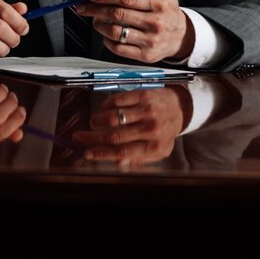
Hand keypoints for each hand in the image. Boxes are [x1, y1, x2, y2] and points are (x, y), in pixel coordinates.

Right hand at [74, 86, 189, 166]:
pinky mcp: (144, 95)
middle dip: (92, 137)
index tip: (87, 153)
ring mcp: (147, 110)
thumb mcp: (158, 151)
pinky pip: (117, 100)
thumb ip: (139, 159)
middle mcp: (151, 129)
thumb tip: (117, 163)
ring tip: (93, 123)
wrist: (180, 108)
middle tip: (79, 137)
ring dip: (97, 120)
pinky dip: (106, 105)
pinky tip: (104, 109)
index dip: (101, 153)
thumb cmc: (165, 131)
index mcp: (154, 146)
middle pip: (114, 135)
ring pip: (113, 117)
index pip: (122, 152)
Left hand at [78, 0, 193, 62]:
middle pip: (118, 15)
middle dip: (96, 9)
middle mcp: (156, 23)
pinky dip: (107, 40)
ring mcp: (150, 41)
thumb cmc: (166, 9)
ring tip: (95, 19)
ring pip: (116, 32)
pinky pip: (118, 48)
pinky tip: (106, 33)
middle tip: (83, 6)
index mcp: (159, 4)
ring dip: (99, 25)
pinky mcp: (145, 55)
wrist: (181, 35)